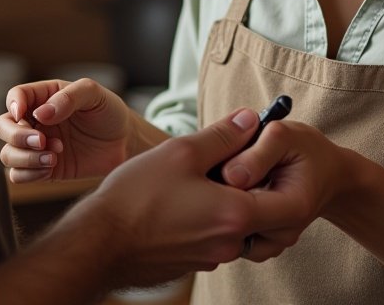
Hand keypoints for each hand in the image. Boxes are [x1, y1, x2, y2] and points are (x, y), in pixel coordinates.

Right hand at [0, 78, 135, 182]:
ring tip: (54, 157)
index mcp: (43, 97)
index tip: (23, 116)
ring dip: (25, 158)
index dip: (14, 105)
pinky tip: (51, 167)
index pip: (15, 96)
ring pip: (8, 154)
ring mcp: (37, 147)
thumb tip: (41, 114)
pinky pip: (19, 176)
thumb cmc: (109, 112)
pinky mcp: (43, 169)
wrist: (125, 143)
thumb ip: (69, 98)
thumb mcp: (94, 94)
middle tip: (42, 141)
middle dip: (16, 136)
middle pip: (3, 127)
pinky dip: (29, 174)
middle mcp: (34, 121)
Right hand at [83, 108, 278, 287]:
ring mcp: (209, 258)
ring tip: (198, 176)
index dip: (277, 173)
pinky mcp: (190, 263)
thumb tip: (251, 119)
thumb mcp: (182, 152)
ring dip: (226, 201)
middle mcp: (229, 244)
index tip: (262, 152)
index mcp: (236, 216)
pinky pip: (212, 237)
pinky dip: (206, 217)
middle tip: (228, 160)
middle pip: (262, 214)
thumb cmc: (136, 197)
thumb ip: (223, 136)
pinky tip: (180, 199)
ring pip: (235, 225)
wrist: (97, 243)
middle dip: (252, 185)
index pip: (286, 201)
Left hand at [212, 119, 357, 260]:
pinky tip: (231, 196)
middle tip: (223, 166)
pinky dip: (224, 216)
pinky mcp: (259, 248)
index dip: (224, 183)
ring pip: (226, 232)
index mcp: (293, 208)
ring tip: (232, 180)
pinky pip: (228, 236)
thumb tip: (228, 175)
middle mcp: (283, 235)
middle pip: (229, 222)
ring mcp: (271, 245)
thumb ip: (259, 153)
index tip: (222, 160)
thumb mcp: (286, 137)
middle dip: (218, 195)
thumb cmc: (305, 151)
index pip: (243, 206)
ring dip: (220, 206)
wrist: (324, 175)